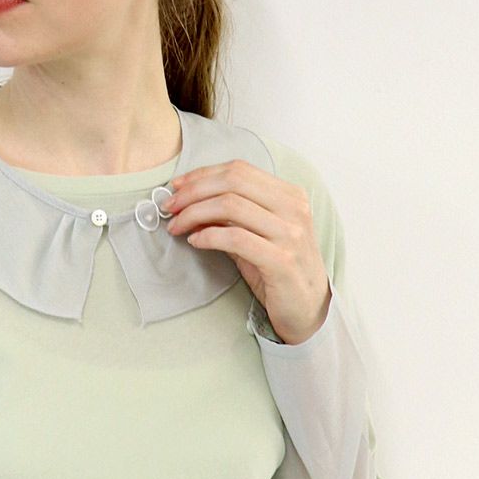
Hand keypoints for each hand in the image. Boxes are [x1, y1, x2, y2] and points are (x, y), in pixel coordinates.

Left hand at [162, 160, 330, 344]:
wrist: (308, 308)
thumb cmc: (279, 269)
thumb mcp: (257, 234)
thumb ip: (232, 214)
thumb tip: (190, 200)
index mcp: (289, 195)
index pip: (239, 170)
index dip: (202, 175)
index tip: (176, 187)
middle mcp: (293, 208)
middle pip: (232, 182)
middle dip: (193, 192)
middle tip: (170, 207)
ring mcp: (289, 234)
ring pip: (230, 206)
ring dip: (194, 213)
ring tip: (177, 227)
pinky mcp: (281, 260)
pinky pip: (235, 238)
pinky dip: (208, 236)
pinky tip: (195, 242)